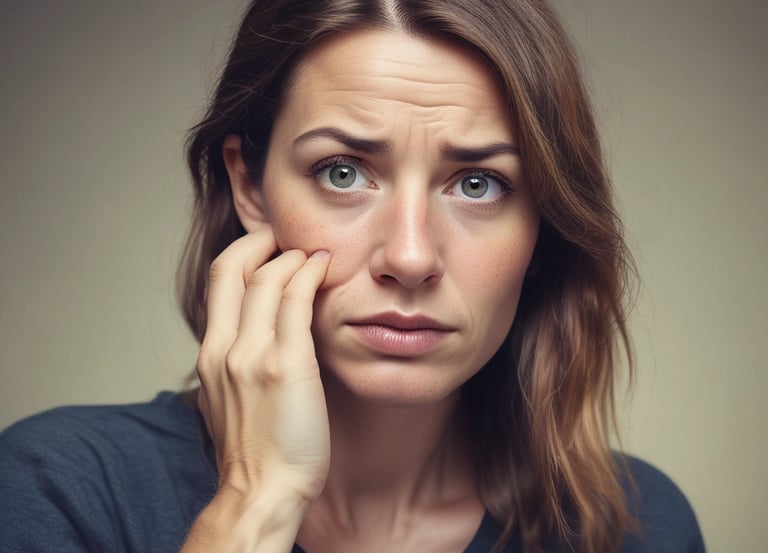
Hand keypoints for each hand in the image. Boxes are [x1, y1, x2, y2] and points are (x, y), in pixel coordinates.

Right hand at [196, 226, 331, 504]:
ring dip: (293, 258)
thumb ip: (237, 362)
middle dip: (260, 241)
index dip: (242, 253)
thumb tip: (258, 334)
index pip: (218, 281)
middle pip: (233, 267)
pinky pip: (295, 302)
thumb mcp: (229, 398)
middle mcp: (225, 348)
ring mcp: (253, 354)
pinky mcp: (286, 365)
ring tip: (314, 256)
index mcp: (210, 354)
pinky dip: (309, 276)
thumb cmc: (254, 450)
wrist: (262, 490)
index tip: (266, 248)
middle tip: (286, 237)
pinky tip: (324, 269)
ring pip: (267, 279)